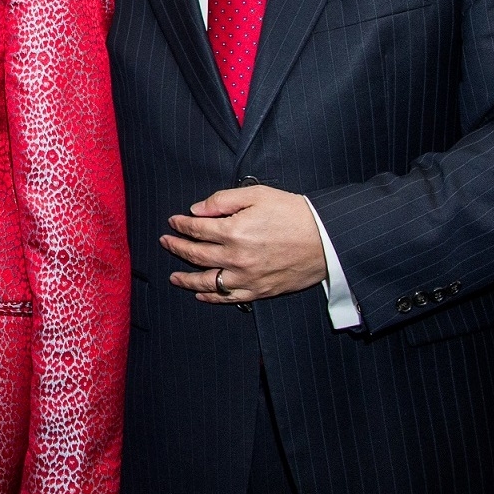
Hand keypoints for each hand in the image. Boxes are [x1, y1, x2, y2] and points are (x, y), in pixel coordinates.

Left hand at [161, 185, 327, 303]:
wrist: (328, 239)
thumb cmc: (293, 213)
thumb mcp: (257, 195)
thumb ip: (222, 200)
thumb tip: (196, 210)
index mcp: (234, 231)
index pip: (196, 229)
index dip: (181, 224)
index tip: (173, 221)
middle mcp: (236, 257)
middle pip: (196, 255)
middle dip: (176, 247)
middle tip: (166, 242)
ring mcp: (248, 277)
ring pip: (207, 282)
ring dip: (186, 279)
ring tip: (173, 277)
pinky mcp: (260, 291)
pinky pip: (229, 298)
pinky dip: (211, 297)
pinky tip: (201, 294)